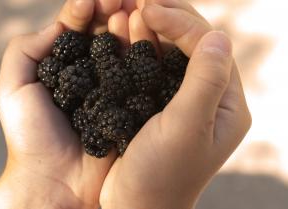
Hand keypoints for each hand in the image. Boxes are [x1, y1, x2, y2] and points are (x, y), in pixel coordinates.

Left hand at [0, 1, 125, 208]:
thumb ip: (25, 50)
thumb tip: (60, 25)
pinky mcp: (132, 105)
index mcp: (65, 66)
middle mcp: (92, 74)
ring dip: (129, 26)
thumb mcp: (13, 88)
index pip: (76, 27)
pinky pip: (140, 75)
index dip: (83, 9)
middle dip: (111, 10)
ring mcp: (114, 88)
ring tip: (132, 10)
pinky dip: (144, 53)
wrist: (55, 180)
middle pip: (104, 32)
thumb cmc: (30, 135)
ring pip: (124, 48)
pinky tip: (146, 36)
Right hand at [100, 1, 251, 208]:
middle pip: (193, 44)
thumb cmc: (161, 174)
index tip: (149, 7)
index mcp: (225, 104)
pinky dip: (139, 46)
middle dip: (167, 18)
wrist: (134, 206)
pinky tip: (126, 30)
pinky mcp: (158, 103)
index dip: (181, 23)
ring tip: (128, 9)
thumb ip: (205, 81)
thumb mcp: (187, 128)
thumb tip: (219, 35)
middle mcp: (208, 97)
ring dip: (151, 28)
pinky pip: (152, 66)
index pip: (209, 47)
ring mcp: (182, 99)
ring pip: (170, 52)